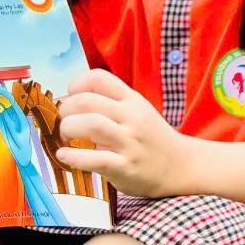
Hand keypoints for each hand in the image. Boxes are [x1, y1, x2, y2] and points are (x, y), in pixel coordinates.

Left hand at [56, 69, 188, 197]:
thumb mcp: (137, 112)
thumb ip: (110, 105)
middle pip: (86, 101)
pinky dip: (73, 157)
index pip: (98, 78)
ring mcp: (130, 142)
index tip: (71, 99)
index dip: (76, 86)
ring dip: (68, 129)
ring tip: (66, 138)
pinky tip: (64, 156)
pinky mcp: (125, 167)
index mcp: (132, 100)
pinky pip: (94, 159)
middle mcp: (132, 117)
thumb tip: (67, 102)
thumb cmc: (151, 139)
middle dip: (66, 110)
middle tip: (66, 122)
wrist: (180, 166)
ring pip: (90, 125)